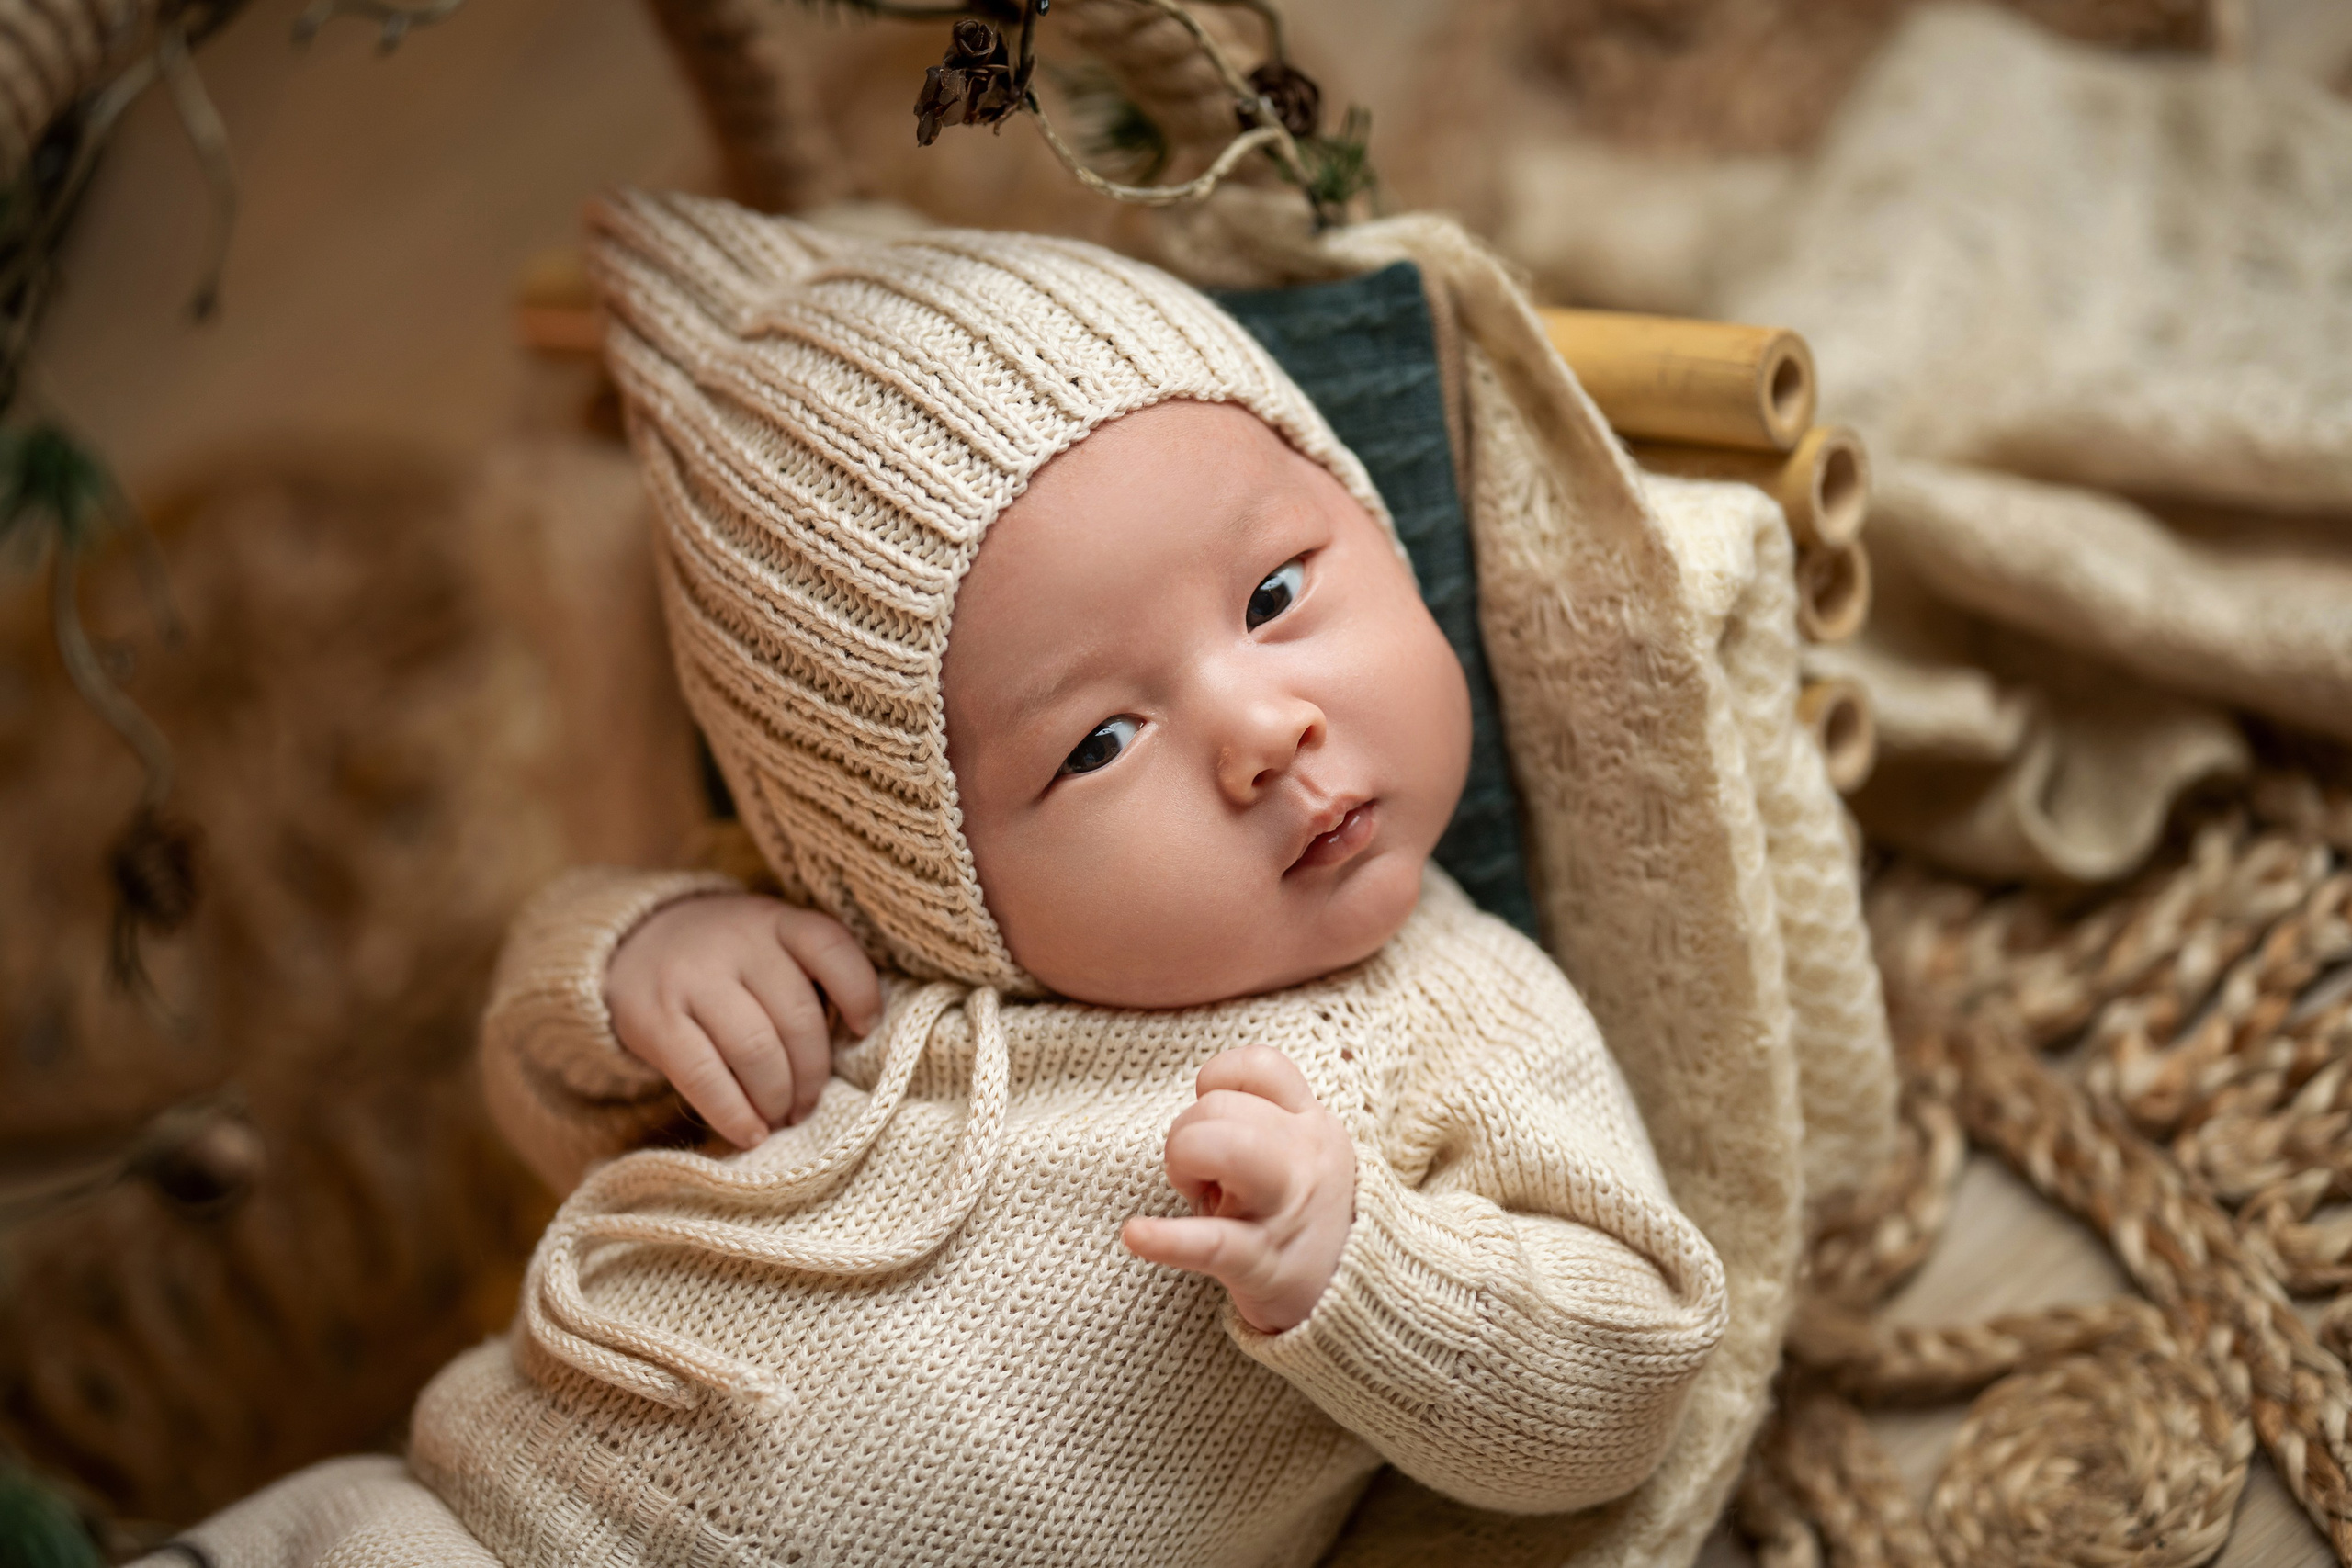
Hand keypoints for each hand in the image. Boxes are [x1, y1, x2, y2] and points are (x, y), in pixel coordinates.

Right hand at [606, 894, 882, 1148]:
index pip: (830, 946)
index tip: (864, 1030)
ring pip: (755, 1050)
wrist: (633, 943)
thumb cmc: (727, 960)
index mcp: (776, 922)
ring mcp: (691, 979)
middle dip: (812, 1074)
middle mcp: (736, 943)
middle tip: (809, 1104)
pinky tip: (751, 1133)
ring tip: (781, 1117)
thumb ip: (809, 978)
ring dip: (777, 1097)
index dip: (859, 992)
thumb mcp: (769, 944)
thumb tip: (851, 1048)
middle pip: (796, 1017)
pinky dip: (734, 1113)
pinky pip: (703, 1075)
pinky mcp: (653, 1019)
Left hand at [1121, 1047, 1356, 1332]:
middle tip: (1199, 1177)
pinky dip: (1166, 1239)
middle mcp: (1305, 1156)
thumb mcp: (1304, 1152)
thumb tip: (1201, 1098)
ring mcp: (1286, 1208)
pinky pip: (1211, 1242)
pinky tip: (1137, 1235)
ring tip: (1195, 1196)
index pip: (1260, 1065)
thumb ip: (1264, 1115)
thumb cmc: (1306, 1213)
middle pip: (1218, 1105)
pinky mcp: (1263, 1263)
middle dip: (1185, 1135)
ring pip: (1220, 1146)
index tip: (1214, 1120)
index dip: (1218, 1081)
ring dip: (1183, 1164)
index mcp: (1312, 1123)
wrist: (1358, 1299)